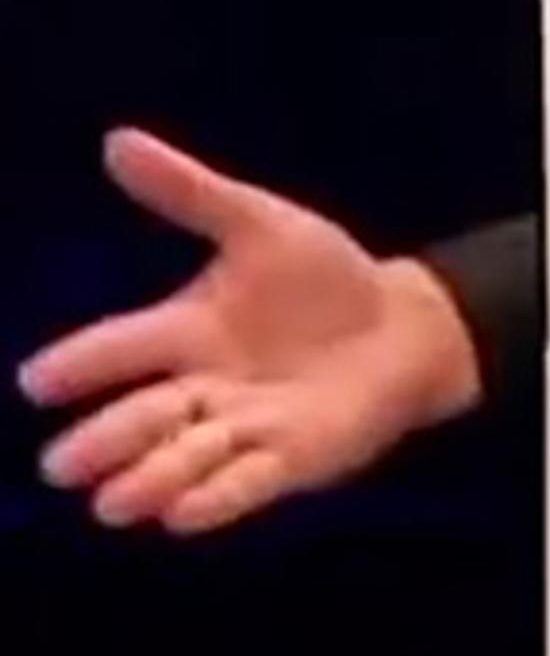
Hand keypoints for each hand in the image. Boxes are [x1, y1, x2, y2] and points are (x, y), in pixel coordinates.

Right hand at [17, 127, 483, 534]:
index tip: (36, 380)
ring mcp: (245, 427)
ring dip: (149, 479)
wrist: (407, 321)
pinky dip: (216, 498)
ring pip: (184, 459)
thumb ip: (190, 192)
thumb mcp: (261, 224)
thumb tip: (117, 141)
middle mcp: (204, 388)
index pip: (121, 347)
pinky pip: (247, 484)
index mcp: (186, 332)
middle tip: (58, 464)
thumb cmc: (324, 277)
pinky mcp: (292, 457)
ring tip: (110, 503)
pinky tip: (182, 515)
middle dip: (103, 441)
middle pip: (142, 418)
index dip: (80, 365)